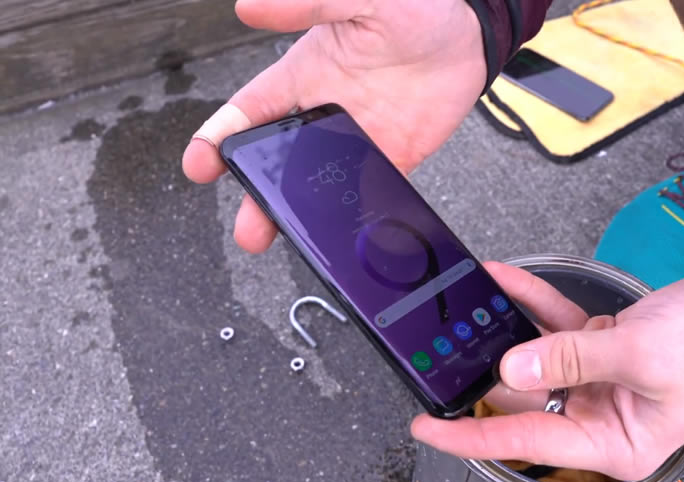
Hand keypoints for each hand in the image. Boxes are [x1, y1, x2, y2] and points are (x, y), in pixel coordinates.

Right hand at [182, 0, 486, 252]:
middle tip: (246, 229)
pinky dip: (356, 216)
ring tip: (281, 241)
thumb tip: (248, 6)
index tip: (199, 164)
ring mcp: (356, 140)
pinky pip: (368, 191)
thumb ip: (310, 3)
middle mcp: (322, 112)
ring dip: (297, 215)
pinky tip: (343, 239)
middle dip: (256, 195)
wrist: (468, 32)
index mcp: (303, 74)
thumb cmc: (413, 6)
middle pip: (276, 160)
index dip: (219, 136)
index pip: (250, 110)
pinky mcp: (392, 157)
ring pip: (316, 185)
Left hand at [412, 265, 683, 480]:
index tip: (427, 427)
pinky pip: (556, 327)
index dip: (470, 437)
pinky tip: (507, 281)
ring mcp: (600, 382)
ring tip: (466, 304)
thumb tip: (512, 366)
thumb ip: (570, 361)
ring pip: (535, 359)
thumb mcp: (641, 355)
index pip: (527, 446)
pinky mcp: (603, 348)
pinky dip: (534, 304)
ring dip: (505, 327)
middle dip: (483, 370)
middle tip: (436, 350)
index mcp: (614, 443)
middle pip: (525, 400)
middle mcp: (602, 418)